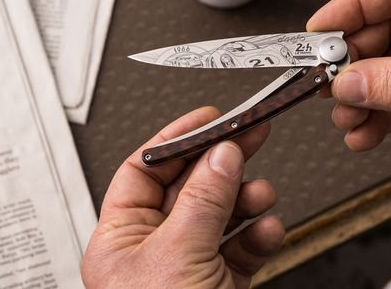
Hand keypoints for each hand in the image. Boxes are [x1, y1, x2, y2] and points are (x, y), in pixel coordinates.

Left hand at [82, 107, 283, 287]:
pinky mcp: (220, 281)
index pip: (147, 169)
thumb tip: (220, 155)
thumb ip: (203, 202)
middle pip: (191, 184)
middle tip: (249, 133)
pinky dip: (259, 233)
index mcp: (123, 237)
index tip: (207, 118)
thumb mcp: (179, 258)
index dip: (176, 138)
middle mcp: (154, 246)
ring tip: (261, 192)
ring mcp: (190, 262)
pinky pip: (242, 244)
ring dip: (246, 198)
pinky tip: (267, 229)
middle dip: (222, 159)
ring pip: (221, 212)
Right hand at [307, 0, 390, 150]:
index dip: (348, 6)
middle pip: (376, 35)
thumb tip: (347, 83)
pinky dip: (377, 119)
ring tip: (345, 120)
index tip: (317, 32)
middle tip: (326, 87)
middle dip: (347, 68)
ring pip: (381, 72)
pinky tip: (363, 134)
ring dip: (357, 100)